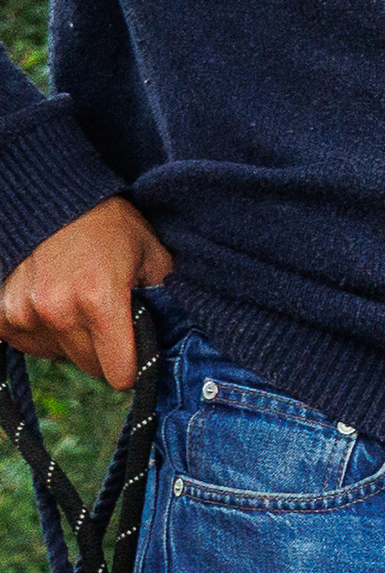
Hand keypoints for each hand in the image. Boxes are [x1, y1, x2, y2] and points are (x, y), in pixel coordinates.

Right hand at [0, 198, 169, 389]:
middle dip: (104, 351)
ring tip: (80, 303)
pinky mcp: (2, 312)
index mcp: (100, 300)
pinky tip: (53, 307)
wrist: (57, 200)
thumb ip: (168, 300)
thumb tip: (178, 338)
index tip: (137, 356)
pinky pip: (27, 344)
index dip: (133, 368)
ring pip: (58, 355)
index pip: (118, 371)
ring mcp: (23, 312)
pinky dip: (41, 333)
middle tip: (110, 320)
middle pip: (89, 366)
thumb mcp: (154, 256)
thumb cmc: (112, 228)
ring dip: (71, 340)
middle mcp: (56, 310)